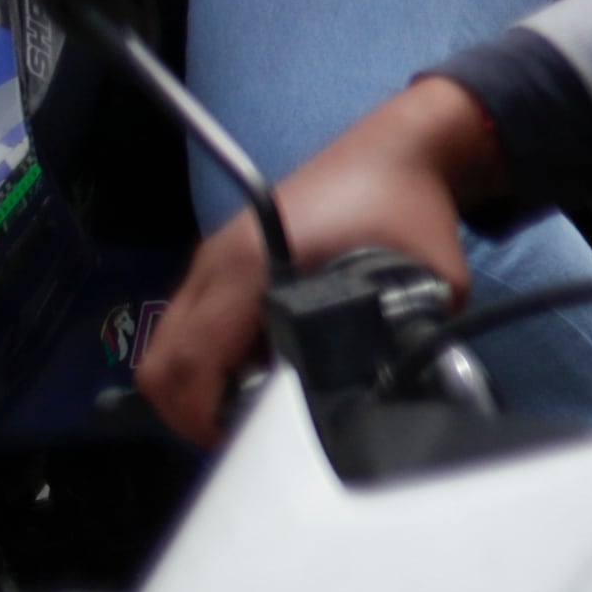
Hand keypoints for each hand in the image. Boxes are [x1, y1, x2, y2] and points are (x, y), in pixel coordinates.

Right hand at [136, 80, 501, 446]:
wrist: (399, 147)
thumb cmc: (406, 203)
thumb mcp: (429, 278)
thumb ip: (418, 338)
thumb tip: (411, 392)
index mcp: (252, 267)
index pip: (190, 365)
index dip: (202, 420)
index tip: (240, 445)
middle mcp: (217, 261)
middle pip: (162, 364)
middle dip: (191, 414)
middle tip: (240, 437)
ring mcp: (213, 256)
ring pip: (170, 346)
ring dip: (197, 387)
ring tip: (249, 408)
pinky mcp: (222, 256)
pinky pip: (189, 323)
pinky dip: (205, 358)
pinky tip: (254, 370)